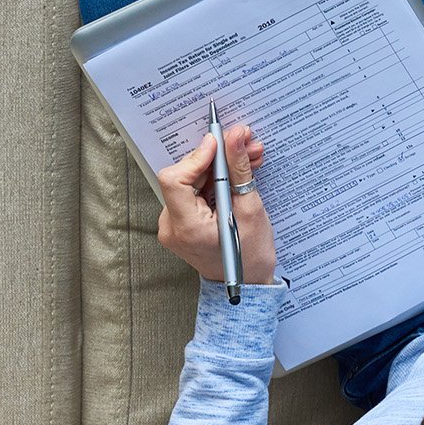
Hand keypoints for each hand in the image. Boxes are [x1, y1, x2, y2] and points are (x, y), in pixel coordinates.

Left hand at [156, 125, 276, 285]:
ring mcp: (174, 225)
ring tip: (249, 159)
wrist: (248, 286)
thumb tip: (234, 138)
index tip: (219, 143)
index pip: (175, 179)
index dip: (196, 157)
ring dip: (220, 168)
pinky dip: (215, 181)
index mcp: (187, 228)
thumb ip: (239, 171)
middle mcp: (172, 227)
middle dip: (216, 158)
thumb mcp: (250, 210)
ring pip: (192, 182)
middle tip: (245, 144)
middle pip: (185, 177)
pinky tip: (237, 175)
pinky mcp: (181, 222)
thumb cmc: (251, 257)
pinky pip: (194, 192)